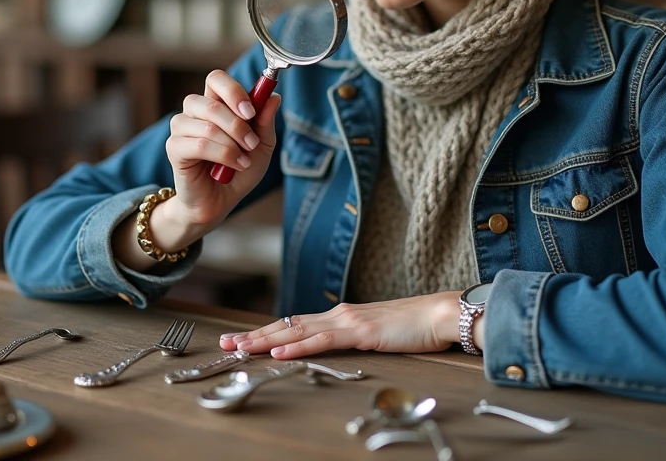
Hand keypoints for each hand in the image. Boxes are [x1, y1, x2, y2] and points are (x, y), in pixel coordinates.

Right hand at [164, 70, 281, 229]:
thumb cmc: (238, 170)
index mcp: (215, 103)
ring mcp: (181, 128)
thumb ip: (265, 122)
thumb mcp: (261, 146)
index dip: (233, 90)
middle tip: (251, 142)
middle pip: (209, 101)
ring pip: (206, 124)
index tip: (251, 111)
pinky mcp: (174, 148)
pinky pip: (199, 145)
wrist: (220, 201)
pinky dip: (222, 155)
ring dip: (231, 143)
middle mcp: (194, 112)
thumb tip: (274, 97)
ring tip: (243, 160)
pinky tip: (233, 165)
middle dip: (237, 123)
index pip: (216, 79)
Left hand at [218, 292, 464, 359]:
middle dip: (255, 335)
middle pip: (287, 325)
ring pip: (297, 331)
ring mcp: (347, 320)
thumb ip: (354, 338)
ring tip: (241, 347)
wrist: (439, 314)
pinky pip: (322, 340)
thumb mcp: (376, 334)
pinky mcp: (360, 330)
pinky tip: (279, 352)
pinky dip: (298, 346)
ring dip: (266, 340)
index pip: (295, 325)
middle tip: (226, 342)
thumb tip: (335, 348)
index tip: (243, 340)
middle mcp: (337, 314)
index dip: (267, 332)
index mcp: (340, 316)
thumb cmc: (413, 327)